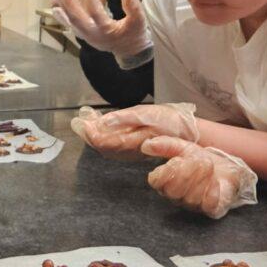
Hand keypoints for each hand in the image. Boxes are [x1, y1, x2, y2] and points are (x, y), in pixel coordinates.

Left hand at [52, 0, 150, 61]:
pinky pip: (69, 24)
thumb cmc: (134, 33)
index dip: (91, 0)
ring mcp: (85, 35)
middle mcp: (93, 34)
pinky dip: (62, 15)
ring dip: (63, 7)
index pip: (97, 15)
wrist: (127, 50)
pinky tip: (55, 5)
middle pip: (78, 18)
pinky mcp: (81, 34)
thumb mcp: (139, 22)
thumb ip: (134, 9)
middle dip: (69, 3)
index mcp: (107, 31)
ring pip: (71, 21)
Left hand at [71, 103, 198, 159]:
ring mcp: (131, 152)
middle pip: (101, 146)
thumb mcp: (147, 114)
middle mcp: (128, 150)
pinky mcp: (134, 150)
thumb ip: (124, 119)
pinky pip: (113, 148)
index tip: (79, 122)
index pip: (102, 141)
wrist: (187, 132)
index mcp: (130, 140)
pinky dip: (103, 139)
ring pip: (106, 148)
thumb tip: (104, 121)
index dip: (89, 132)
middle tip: (78, 121)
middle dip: (88, 134)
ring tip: (85, 123)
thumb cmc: (169, 120)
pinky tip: (100, 129)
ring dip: (94, 136)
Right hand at [141, 136, 257, 218]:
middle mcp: (176, 195)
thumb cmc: (200, 160)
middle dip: (186, 173)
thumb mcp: (183, 147)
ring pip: (191, 198)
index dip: (165, 172)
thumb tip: (146, 145)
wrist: (226, 168)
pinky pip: (208, 206)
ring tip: (209, 165)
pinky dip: (212, 193)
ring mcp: (193, 204)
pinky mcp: (211, 210)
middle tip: (199, 160)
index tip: (176, 160)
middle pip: (173, 191)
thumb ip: (165, 145)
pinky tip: (215, 181)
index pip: (156, 182)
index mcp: (166, 181)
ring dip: (202, 178)